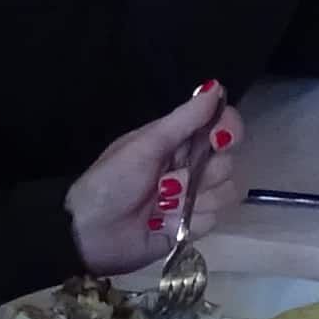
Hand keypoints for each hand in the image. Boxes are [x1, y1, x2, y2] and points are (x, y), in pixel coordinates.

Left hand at [61, 84, 241, 276]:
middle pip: (228, 162)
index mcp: (177, 141)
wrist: (90, 232)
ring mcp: (193, 198)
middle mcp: (191, 166)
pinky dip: (189, 221)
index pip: (222, 126)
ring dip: (193, 199)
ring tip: (163, 203)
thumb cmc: (112, 181)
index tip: (218, 139)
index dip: (228, 130)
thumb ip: (184, 119)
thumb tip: (216, 86)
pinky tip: (165, 222)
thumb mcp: (145, 145)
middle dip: (205, 172)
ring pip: (225, 192)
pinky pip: (212, 220)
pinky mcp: (192, 226)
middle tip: (172, 179)